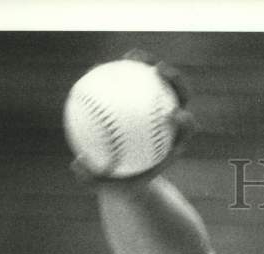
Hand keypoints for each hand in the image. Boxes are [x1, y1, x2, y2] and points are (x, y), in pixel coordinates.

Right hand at [69, 50, 197, 187]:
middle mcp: (170, 126)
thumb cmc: (120, 185)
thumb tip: (78, 165)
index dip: (184, 120)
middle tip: (160, 70)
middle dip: (177, 81)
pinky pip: (134, 83)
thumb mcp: (106, 187)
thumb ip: (94, 179)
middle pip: (181, 98)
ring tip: (133, 56)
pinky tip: (101, 65)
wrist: (127, 179)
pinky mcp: (141, 101)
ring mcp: (157, 110)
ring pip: (160, 83)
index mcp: (172, 145)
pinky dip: (122, 72)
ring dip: (150, 65)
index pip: (186, 129)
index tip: (173, 115)